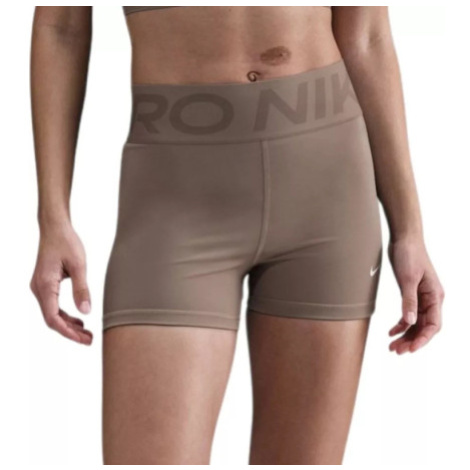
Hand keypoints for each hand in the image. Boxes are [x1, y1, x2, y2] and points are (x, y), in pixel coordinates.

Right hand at [30, 223, 92, 344]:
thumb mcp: (79, 265)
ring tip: (87, 332)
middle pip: (52, 319)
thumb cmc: (67, 242)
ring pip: (52, 313)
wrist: (55, 227)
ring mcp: (40, 287)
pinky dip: (65, 314)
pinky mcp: (45, 284)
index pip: (53, 318)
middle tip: (90, 340)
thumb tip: (85, 312)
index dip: (68, 332)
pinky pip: (53, 305)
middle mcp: (38, 289)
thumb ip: (82, 289)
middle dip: (70, 332)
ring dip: (68, 324)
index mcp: (45, 285)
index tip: (84, 340)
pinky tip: (79, 318)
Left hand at [387, 238, 443, 353]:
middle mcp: (431, 299)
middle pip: (423, 327)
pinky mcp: (411, 293)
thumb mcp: (407, 279)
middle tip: (396, 351)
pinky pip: (408, 314)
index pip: (433, 325)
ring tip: (392, 346)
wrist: (404, 238)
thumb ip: (409, 301)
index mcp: (435, 296)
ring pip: (415, 322)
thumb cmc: (409, 255)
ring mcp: (422, 297)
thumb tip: (409, 322)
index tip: (410, 349)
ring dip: (405, 335)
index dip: (423, 339)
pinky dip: (400, 324)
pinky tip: (390, 332)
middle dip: (411, 340)